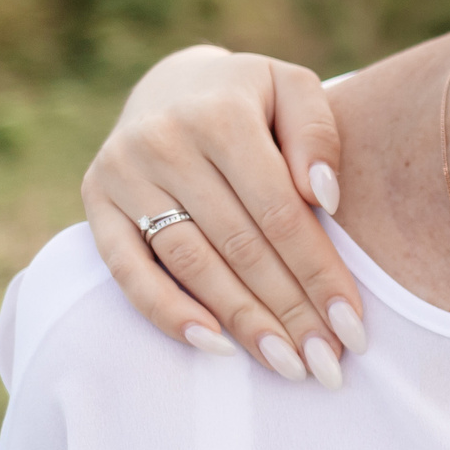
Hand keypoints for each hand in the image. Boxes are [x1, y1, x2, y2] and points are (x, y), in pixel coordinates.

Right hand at [79, 46, 362, 386]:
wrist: (173, 85)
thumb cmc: (252, 96)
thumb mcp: (292, 88)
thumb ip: (317, 132)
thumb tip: (324, 197)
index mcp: (221, 114)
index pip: (279, 211)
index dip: (318, 272)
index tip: (353, 325)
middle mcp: (166, 142)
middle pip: (240, 245)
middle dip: (289, 311)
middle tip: (327, 363)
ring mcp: (124, 173)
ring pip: (191, 264)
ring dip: (242, 322)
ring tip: (287, 364)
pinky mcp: (96, 200)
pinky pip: (128, 269)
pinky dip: (167, 311)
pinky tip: (213, 345)